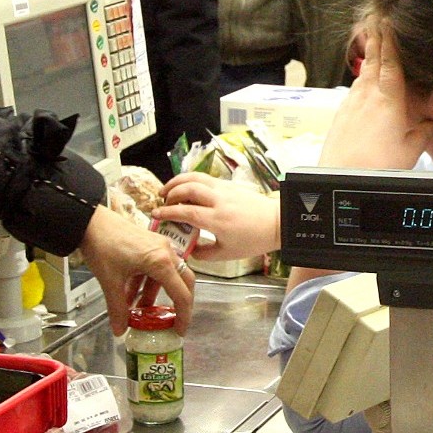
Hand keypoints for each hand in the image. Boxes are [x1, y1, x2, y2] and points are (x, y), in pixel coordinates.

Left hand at [76, 206, 193, 334]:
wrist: (90, 221)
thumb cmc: (102, 245)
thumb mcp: (110, 281)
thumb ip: (117, 309)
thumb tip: (120, 330)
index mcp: (161, 262)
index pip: (182, 294)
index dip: (183, 316)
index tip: (179, 330)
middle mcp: (166, 252)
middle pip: (183, 282)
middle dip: (178, 303)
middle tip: (172, 320)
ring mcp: (159, 246)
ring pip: (167, 275)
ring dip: (156, 294)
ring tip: (140, 309)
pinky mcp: (150, 243)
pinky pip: (157, 267)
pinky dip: (148, 282)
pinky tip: (131, 294)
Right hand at [152, 172, 279, 259]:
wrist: (277, 223)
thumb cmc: (254, 240)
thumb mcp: (227, 254)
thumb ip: (203, 253)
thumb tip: (187, 249)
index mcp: (217, 220)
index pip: (185, 211)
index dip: (167, 212)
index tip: (155, 215)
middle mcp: (218, 201)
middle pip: (187, 189)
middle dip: (170, 193)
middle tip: (161, 202)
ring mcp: (224, 189)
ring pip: (195, 178)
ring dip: (177, 181)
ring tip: (167, 189)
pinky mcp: (228, 184)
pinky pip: (204, 178)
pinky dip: (190, 179)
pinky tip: (185, 187)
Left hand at [319, 24, 432, 170]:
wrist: (341, 175)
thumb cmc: (377, 164)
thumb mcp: (410, 150)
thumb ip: (424, 133)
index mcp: (388, 99)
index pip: (390, 63)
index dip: (390, 41)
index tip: (389, 22)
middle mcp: (367, 96)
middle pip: (373, 61)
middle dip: (376, 39)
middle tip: (377, 20)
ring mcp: (352, 103)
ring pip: (362, 74)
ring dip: (369, 57)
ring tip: (372, 44)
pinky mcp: (342, 114)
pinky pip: (354, 89)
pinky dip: (361, 78)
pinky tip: (363, 80)